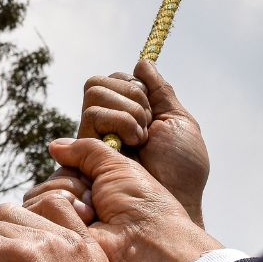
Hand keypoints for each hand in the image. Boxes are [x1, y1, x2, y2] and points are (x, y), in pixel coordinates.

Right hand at [31, 59, 209, 224]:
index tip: (154, 112)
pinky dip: (118, 122)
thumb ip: (161, 91)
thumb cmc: (181, 170)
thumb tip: (141, 62)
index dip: (136, 87)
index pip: (118, 80)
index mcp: (131, 117)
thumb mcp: (179, 123)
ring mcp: (92, 138)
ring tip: (139, 141)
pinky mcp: (80, 150)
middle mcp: (107, 126)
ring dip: (127, 112)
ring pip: (94, 93)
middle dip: (132, 98)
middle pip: (101, 82)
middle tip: (147, 128)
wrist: (172, 200)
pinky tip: (128, 147)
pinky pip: (90, 113)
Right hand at [46, 138, 222, 261]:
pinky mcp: (53, 240)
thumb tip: (54, 146)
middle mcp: (78, 207)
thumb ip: (86, 150)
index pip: (68, 165)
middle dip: (75, 182)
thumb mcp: (119, 165)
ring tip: (94, 215)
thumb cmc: (142, 205)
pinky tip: (84, 225)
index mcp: (96, 188)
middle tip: (98, 200)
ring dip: (69, 196)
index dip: (79, 164)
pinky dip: (61, 209)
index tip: (99, 177)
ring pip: (40, 193)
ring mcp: (64, 225)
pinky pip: (36, 208)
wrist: (146, 246)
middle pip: (53, 178)